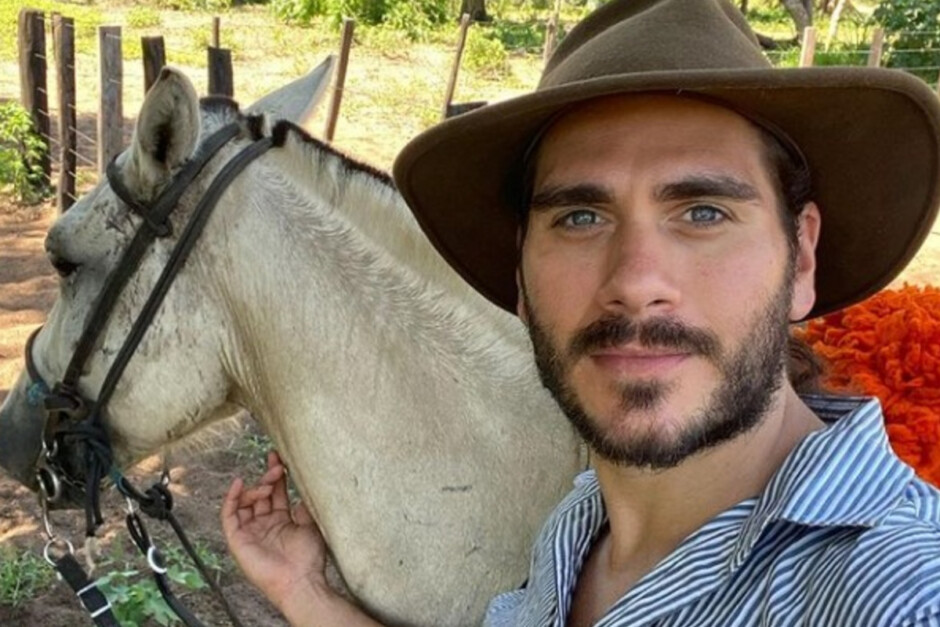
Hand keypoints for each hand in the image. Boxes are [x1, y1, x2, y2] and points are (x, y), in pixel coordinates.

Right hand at [221, 451, 327, 611]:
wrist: (299, 580)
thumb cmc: (308, 558)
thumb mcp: (310, 525)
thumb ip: (303, 506)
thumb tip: (304, 487)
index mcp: (281, 521)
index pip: (276, 493)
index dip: (276, 475)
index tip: (280, 457)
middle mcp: (264, 525)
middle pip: (260, 495)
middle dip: (267, 477)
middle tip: (277, 466)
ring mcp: (250, 532)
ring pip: (244, 502)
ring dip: (255, 488)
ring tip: (268, 484)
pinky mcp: (238, 540)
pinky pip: (228, 516)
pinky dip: (231, 499)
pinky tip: (239, 484)